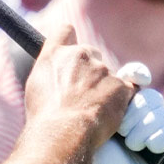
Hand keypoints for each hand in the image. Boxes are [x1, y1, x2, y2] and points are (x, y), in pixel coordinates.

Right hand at [22, 25, 133, 151]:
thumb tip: (58, 71)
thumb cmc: (44, 114)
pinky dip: (121, 100)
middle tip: (83, 94)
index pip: (65, 31)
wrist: (62, 132)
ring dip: (104, 88)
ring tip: (91, 111)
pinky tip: (108, 112)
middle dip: (90, 70)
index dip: (70, 41)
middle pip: (91, 54)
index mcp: (55, 54)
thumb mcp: (36, 85)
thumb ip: (50, 69)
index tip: (73, 53)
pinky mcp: (121, 85)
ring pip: (108, 75)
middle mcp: (80, 55)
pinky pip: (128, 89)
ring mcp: (103, 69)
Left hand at [79, 64, 163, 163]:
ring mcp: (152, 136)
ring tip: (131, 143)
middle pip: (148, 95)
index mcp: (111, 110)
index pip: (132, 79)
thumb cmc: (83, 162)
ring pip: (161, 110)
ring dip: (145, 125)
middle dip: (135, 109)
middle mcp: (133, 121)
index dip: (136, 75)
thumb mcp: (76, 120)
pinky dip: (161, 137)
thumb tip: (77, 44)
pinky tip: (147, 149)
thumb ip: (80, 89)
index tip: (132, 77)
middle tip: (121, 128)